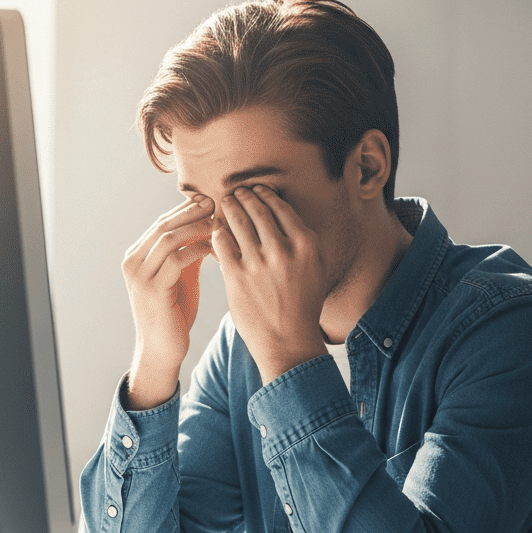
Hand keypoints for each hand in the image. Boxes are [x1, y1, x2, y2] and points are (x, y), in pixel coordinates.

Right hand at [121, 195, 213, 408]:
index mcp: (136, 256)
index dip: (186, 209)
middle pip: (163, 225)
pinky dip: (196, 249)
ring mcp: (139, 275)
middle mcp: (132, 262)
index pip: (162, 223)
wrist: (161, 350)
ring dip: (195, 227)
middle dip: (190, 212)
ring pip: (168, 238)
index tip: (211, 200)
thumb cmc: (174, 314)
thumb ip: (187, 253)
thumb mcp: (180, 277)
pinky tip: (214, 248)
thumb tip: (209, 226)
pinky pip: (176, 259)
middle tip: (215, 202)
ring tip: (217, 221)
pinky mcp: (152, 289)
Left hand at [211, 185, 327, 383]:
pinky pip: (221, 241)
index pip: (280, 207)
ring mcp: (258, 262)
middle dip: (243, 196)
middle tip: (235, 191)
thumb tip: (281, 214)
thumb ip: (302, 242)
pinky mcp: (236, 275)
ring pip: (237, 220)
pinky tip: (216, 229)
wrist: (288, 342)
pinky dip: (217, 230)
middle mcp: (283, 249)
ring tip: (224, 203)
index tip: (256, 190)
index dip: (264, 194)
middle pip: (257, 209)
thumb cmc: (302, 306)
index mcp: (306, 244)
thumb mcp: (315, 269)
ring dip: (228, 207)